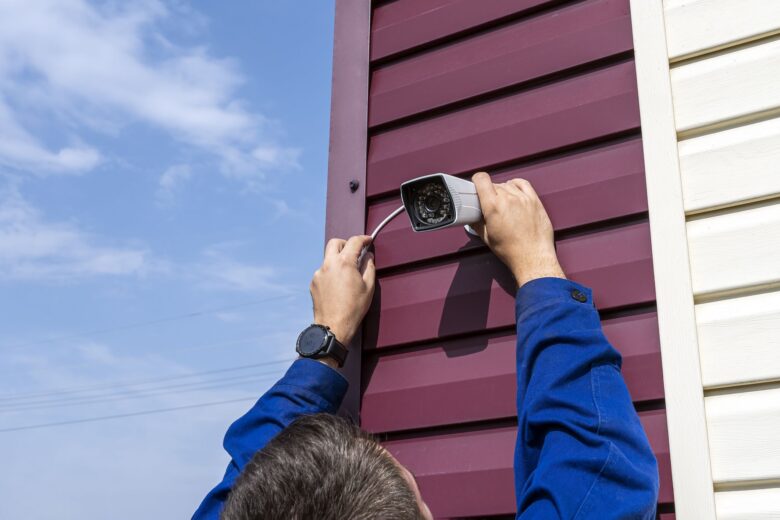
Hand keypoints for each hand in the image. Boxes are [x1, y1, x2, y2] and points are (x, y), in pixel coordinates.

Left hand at [310, 235, 375, 345]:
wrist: (334, 326)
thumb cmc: (354, 308)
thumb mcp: (368, 287)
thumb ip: (369, 267)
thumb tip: (368, 256)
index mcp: (344, 263)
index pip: (354, 242)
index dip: (363, 239)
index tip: (368, 241)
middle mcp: (329, 264)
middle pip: (335, 243)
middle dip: (346, 244)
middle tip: (355, 252)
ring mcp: (319, 273)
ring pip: (328, 258)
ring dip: (338, 260)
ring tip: (347, 274)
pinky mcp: (314, 282)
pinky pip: (323, 271)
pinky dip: (331, 272)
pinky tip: (338, 286)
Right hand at [471, 172, 564, 286]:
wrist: (532, 257)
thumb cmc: (511, 251)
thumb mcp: (486, 237)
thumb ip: (477, 222)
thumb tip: (472, 217)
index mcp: (493, 206)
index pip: (481, 179)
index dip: (477, 181)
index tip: (476, 186)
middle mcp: (508, 198)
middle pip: (494, 184)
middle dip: (490, 193)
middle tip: (490, 205)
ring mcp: (523, 198)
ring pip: (507, 184)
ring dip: (503, 191)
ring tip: (503, 204)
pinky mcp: (534, 201)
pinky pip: (523, 184)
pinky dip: (516, 185)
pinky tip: (513, 192)